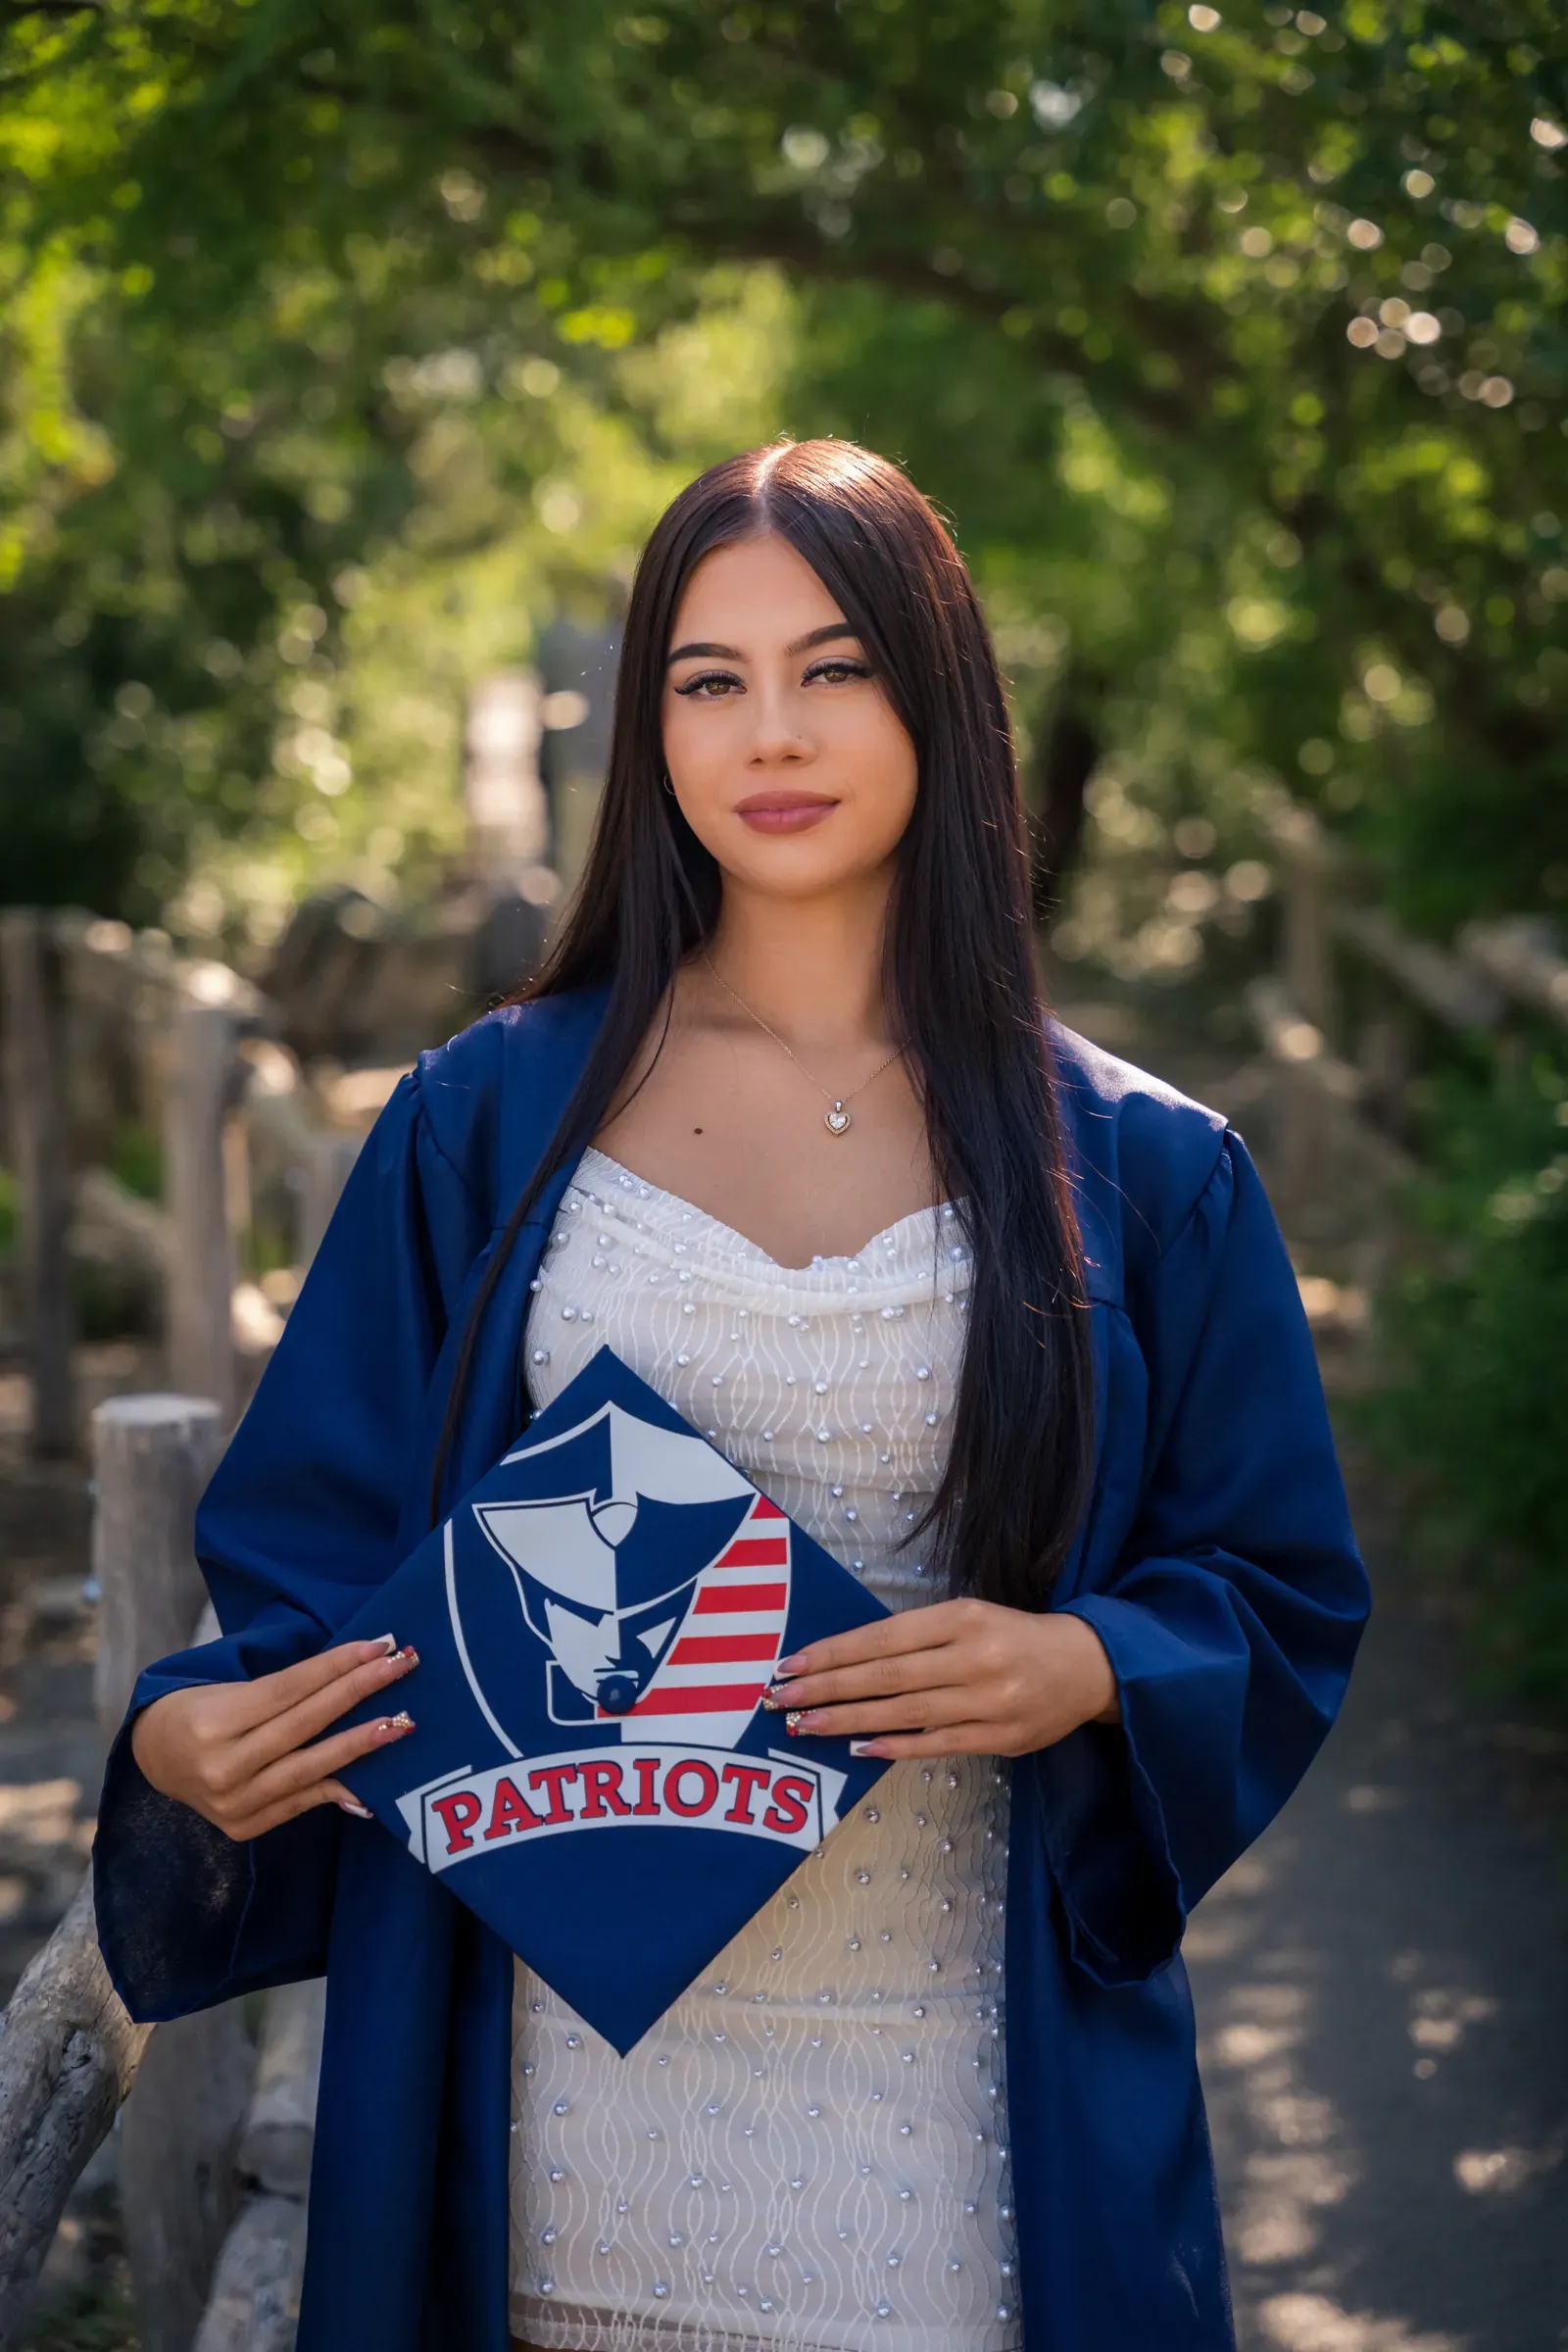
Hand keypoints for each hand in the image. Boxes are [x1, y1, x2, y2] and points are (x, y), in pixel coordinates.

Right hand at [130, 1635, 418, 1840]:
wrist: (154, 1760)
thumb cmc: (199, 1709)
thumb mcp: (228, 1687)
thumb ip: (284, 1689)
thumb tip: (353, 1672)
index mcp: (214, 1721)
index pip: (288, 1689)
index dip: (336, 1666)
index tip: (380, 1644)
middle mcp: (223, 1766)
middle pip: (303, 1725)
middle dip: (358, 1692)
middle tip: (401, 1667)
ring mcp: (233, 1803)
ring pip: (309, 1768)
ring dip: (360, 1744)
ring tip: (401, 1723)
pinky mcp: (245, 1827)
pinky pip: (301, 1803)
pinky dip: (337, 1790)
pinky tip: (373, 1784)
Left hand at [762, 1598, 1119, 1760]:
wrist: (1088, 1666)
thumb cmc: (1015, 1636)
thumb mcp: (970, 1616)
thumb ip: (918, 1638)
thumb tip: (849, 1660)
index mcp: (964, 1617)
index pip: (884, 1637)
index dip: (834, 1653)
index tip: (790, 1664)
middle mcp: (975, 1657)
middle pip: (886, 1676)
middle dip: (827, 1689)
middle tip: (781, 1700)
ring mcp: (989, 1701)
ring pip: (904, 1713)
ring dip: (849, 1721)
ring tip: (806, 1725)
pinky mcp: (1001, 1739)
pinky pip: (937, 1744)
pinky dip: (895, 1746)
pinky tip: (859, 1748)